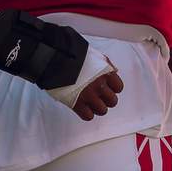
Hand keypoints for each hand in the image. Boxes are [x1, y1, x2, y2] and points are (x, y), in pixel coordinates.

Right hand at [0, 9, 122, 117]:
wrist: (52, 58)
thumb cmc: (72, 54)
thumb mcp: (94, 55)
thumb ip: (106, 65)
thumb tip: (115, 72)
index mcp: (106, 73)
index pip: (118, 88)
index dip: (112, 89)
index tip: (106, 88)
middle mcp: (100, 86)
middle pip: (112, 101)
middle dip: (106, 100)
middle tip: (98, 97)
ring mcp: (88, 95)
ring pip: (102, 111)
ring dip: (97, 108)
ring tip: (90, 103)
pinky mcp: (75, 103)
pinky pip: (88, 116)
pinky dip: (86, 114)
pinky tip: (82, 108)